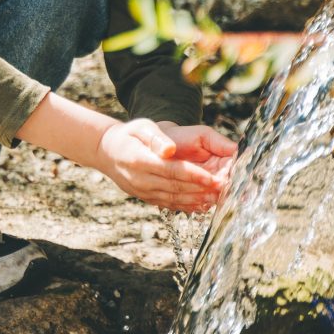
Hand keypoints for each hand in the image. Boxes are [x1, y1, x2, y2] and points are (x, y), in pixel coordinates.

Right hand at [97, 118, 225, 212]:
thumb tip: (170, 150)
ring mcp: (143, 192)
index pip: (171, 170)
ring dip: (198, 200)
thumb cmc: (129, 135)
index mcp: (140, 160)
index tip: (214, 178)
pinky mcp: (146, 199)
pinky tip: (203, 204)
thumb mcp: (140, 127)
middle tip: (225, 189)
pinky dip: (187, 206)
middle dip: (202, 190)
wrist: (108, 152)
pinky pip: (169, 205)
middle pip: (176, 187)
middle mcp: (141, 180)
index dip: (194, 175)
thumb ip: (156, 138)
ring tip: (219, 198)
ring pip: (174, 199)